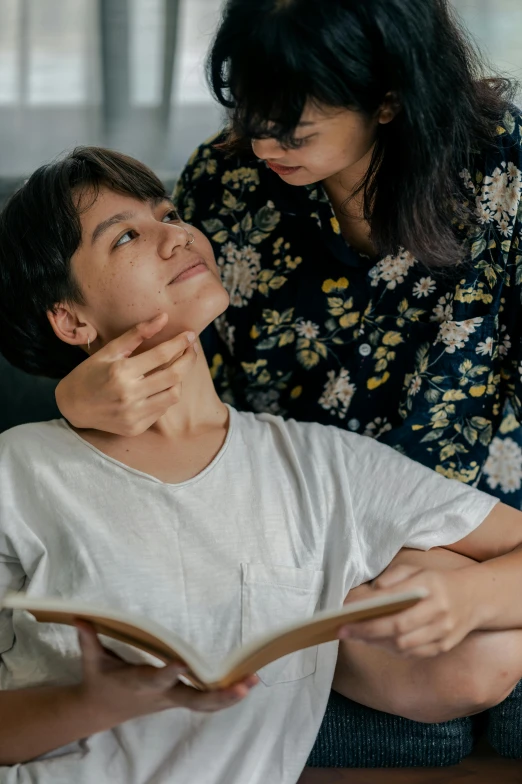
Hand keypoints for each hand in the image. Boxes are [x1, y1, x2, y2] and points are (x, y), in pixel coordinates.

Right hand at [55, 314, 198, 435]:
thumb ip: (137, 334)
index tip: (190, 335)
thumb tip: (164, 318)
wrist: (72, 406)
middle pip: (174, 375)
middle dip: (189, 359)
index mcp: (121, 372)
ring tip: (173, 369)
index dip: (180, 343)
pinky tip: (158, 387)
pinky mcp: (136, 427)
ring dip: (179, 379)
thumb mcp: (109, 350)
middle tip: (192, 350)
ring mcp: (134, 414)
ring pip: (173, 395)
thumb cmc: (90, 374)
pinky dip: (165, 395)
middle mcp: (129, 395)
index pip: (162, 354)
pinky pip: (162, 409)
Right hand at [76, 622, 257, 725]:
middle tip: (241, 686)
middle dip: (218, 696)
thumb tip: (80, 616)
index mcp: (139, 683)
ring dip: (229, 696)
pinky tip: (246, 684)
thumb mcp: (92, 660)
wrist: (101, 710)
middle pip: (193, 701)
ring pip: (204, 704)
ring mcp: (172, 700)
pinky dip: (225, 696)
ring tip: (254, 680)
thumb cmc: (100, 680)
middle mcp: (160, 695)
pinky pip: (205, 702)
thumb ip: (89, 639)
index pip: (157, 679)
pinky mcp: (179, 700)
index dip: (170, 672)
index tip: (183, 663)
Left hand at [339, 564, 477, 657]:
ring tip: (356, 636)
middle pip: (397, 628)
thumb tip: (370, 594)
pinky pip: (413, 654)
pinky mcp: (444, 647)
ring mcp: (443, 632)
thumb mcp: (417, 570)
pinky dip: (392, 649)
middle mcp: (439, 611)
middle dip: (367, 631)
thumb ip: (393, 577)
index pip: (394, 600)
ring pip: (404, 645)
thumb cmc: (437, 582)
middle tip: (344, 630)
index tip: (346, 612)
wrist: (474, 598)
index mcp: (430, 586)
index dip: (369, 609)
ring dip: (376, 643)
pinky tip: (377, 642)